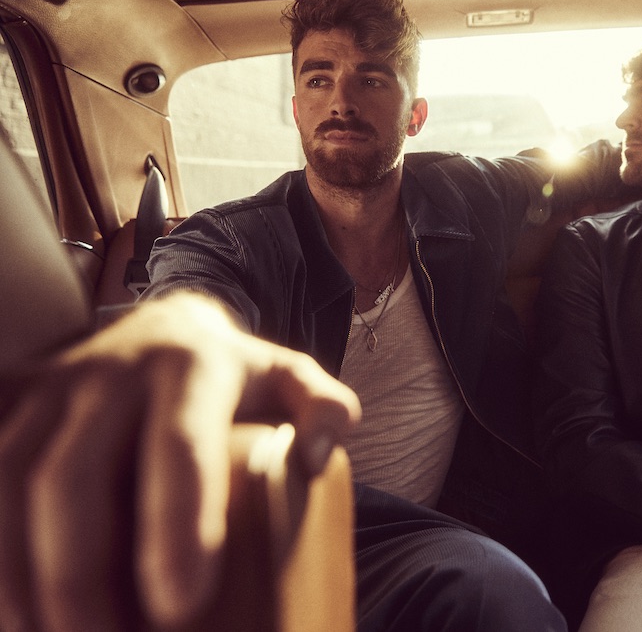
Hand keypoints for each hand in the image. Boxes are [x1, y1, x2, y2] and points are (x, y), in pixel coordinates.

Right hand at [0, 292, 359, 630]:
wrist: (162, 325)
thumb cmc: (234, 377)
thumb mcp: (289, 378)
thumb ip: (322, 407)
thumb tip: (318, 458)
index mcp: (191, 365)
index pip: (180, 447)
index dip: (177, 526)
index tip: (183, 605)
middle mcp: (111, 371)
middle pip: (72, 475)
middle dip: (77, 573)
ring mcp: (50, 386)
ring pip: (9, 478)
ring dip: (15, 572)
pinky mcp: (13, 400)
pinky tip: (7, 600)